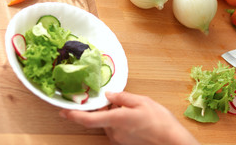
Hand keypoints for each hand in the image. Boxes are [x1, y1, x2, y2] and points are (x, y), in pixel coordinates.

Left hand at [59, 91, 199, 144]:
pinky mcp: (125, 144)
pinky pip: (116, 131)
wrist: (172, 142)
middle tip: (114, 100)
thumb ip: (122, 97)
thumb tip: (109, 95)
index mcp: (116, 120)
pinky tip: (133, 117)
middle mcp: (114, 133)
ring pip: (108, 125)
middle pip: (100, 120)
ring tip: (129, 108)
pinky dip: (119, 122)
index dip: (73, 116)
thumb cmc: (160, 122)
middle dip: (104, 109)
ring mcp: (120, 140)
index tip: (62, 111)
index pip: (88, 119)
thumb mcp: (142, 102)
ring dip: (112, 115)